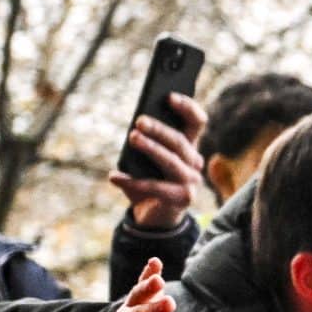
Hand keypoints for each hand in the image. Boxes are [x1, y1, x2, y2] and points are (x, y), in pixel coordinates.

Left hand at [110, 91, 206, 230]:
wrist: (154, 215)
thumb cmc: (150, 179)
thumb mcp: (147, 158)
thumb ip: (146, 142)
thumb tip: (135, 131)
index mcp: (188, 147)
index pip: (196, 122)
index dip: (187, 108)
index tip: (169, 96)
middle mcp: (194, 162)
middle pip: (180, 141)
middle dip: (160, 129)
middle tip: (139, 121)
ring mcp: (191, 181)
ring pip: (171, 161)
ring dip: (152, 149)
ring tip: (133, 138)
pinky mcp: (183, 198)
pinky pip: (156, 187)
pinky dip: (133, 182)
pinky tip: (114, 176)